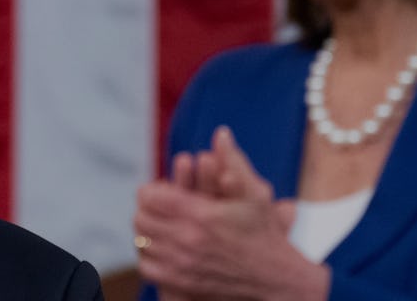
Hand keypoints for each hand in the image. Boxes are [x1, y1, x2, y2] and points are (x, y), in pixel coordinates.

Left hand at [134, 127, 322, 300]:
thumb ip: (234, 161)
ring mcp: (183, 265)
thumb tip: (221, 132)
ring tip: (158, 225)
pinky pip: (148, 267)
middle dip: (146, 210)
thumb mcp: (254, 195)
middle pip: (142, 219)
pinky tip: (161, 248)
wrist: (275, 279)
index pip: (151, 197)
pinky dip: (149, 256)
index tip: (158, 190)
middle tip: (155, 207)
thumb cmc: (264, 234)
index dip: (150, 191)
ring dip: (146, 232)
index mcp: (201, 215)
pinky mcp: (181, 283)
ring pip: (142, 243)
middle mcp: (188, 241)